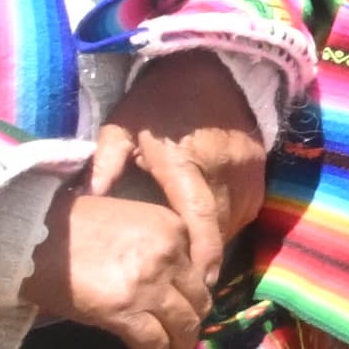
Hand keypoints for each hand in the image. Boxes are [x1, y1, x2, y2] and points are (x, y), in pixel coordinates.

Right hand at [24, 189, 206, 348]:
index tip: (185, 307)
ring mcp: (149, 283)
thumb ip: (157, 245)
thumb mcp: (129, 220)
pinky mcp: (125, 311)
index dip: (193, 294)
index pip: (200, 269)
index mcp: (173, 226)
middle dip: (192, 322)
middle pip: (198, 299)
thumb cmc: (71, 226)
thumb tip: (171, 282)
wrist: (31, 237)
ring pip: (183, 325)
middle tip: (180, 337)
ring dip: (180, 346)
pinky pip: (154, 343)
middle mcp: (169, 254)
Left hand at [90, 52, 264, 286]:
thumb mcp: (120, 126)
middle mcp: (226, 169)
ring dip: (217, 239)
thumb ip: (105, 163)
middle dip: (204, 255)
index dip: (201, 253)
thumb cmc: (157, 100)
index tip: (199, 283)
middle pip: (220, 227)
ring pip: (236, 220)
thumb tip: (88, 199)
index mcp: (186, 162)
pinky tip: (208, 226)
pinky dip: (228, 221)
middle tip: (185, 281)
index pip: (199, 217)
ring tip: (193, 257)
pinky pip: (246, 207)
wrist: (207, 65)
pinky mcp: (260, 166)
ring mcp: (249, 169)